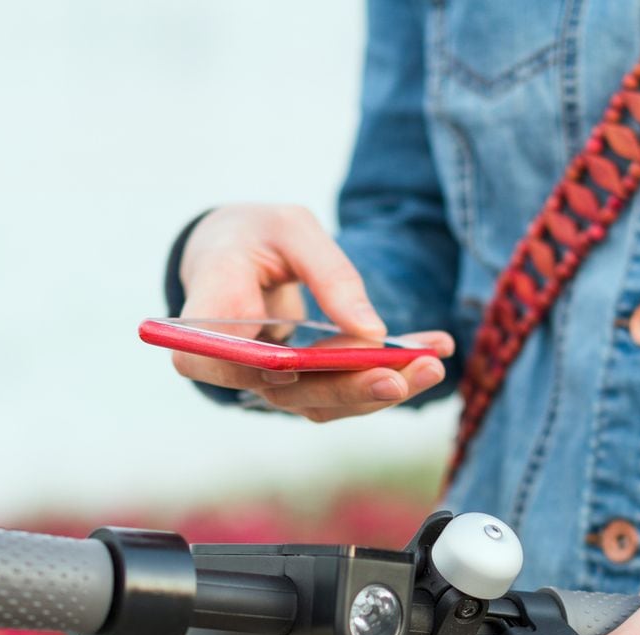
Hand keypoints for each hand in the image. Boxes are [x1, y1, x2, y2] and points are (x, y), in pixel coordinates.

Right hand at [171, 204, 453, 421]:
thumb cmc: (257, 233)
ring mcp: (266, 380)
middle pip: (284, 392)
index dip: (248, 371)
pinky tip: (431, 353)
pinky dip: (388, 373)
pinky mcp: (300, 385)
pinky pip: (342, 389)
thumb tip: (371, 332)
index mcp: (206, 310)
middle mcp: (231, 360)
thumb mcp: (292, 228)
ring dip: (380, 386)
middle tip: (402, 376)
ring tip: (433, 362)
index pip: (211, 359)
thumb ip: (327, 273)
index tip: (291, 370)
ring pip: (321, 401)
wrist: (242, 253)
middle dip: (348, 387)